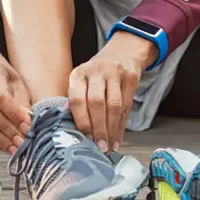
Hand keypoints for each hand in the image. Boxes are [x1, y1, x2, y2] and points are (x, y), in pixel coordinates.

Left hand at [68, 31, 156, 152]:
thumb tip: (69, 127)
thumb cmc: (98, 74)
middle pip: (97, 103)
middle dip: (98, 129)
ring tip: (109, 146)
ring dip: (111, 130)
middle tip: (99, 147)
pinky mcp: (130, 78)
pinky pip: (127, 106)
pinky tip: (118, 138)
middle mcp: (96, 71)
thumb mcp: (83, 81)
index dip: (81, 121)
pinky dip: (122, 126)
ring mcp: (115, 73)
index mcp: (79, 74)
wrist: (122, 53)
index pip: (77, 99)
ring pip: (114, 106)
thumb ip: (76, 101)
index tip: (84, 139)